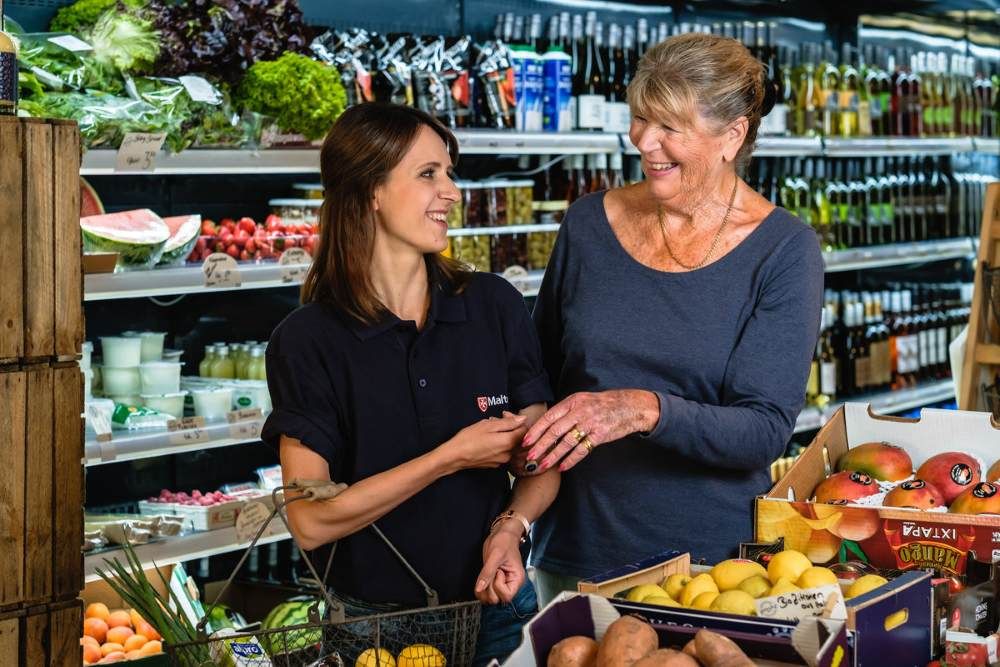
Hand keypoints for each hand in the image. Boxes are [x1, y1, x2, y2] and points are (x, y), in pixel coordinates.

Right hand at [441, 412, 527, 471]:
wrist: (455, 456)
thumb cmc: (468, 439)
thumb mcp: (488, 425)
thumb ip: (508, 422)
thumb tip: (523, 419)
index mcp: (508, 442)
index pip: (524, 429)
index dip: (516, 420)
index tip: (504, 414)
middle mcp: (508, 454)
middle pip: (517, 437)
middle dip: (509, 426)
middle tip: (495, 420)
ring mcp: (502, 460)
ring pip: (509, 444)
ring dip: (503, 435)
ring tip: (489, 429)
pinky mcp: (495, 464)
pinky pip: (503, 451)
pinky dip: (498, 443)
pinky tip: (487, 439)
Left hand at [475, 524, 524, 603]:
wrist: (503, 533)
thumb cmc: (504, 541)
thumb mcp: (495, 555)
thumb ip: (487, 573)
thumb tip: (479, 588)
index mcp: (517, 579)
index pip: (506, 596)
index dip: (498, 586)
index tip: (498, 571)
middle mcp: (511, 584)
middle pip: (497, 600)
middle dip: (490, 586)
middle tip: (492, 571)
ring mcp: (502, 584)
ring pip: (490, 599)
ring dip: (484, 588)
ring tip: (489, 572)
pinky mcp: (494, 582)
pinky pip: (485, 593)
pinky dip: (480, 588)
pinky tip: (483, 577)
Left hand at [521, 390, 658, 471]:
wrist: (628, 406)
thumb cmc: (601, 404)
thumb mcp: (581, 400)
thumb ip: (565, 411)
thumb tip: (545, 424)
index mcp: (572, 402)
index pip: (549, 417)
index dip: (536, 430)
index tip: (525, 441)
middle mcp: (580, 412)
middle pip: (555, 431)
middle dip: (540, 445)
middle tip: (529, 456)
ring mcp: (590, 423)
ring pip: (567, 442)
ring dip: (553, 455)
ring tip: (543, 465)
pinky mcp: (600, 435)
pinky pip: (582, 450)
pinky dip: (571, 460)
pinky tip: (562, 467)